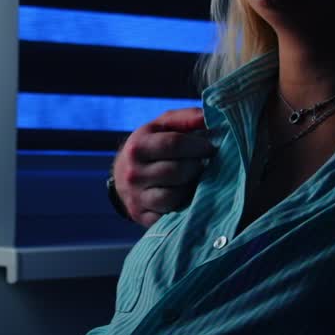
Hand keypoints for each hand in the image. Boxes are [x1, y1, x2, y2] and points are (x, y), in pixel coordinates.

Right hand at [113, 108, 212, 227]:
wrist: (123, 175)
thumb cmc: (151, 146)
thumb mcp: (162, 126)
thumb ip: (186, 118)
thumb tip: (211, 116)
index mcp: (137, 147)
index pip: (174, 144)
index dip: (198, 146)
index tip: (211, 147)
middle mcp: (133, 174)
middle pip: (177, 171)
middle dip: (197, 166)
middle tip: (204, 164)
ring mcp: (137, 198)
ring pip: (174, 196)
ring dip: (191, 188)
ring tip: (195, 179)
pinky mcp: (143, 217)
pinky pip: (170, 215)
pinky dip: (183, 207)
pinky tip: (188, 197)